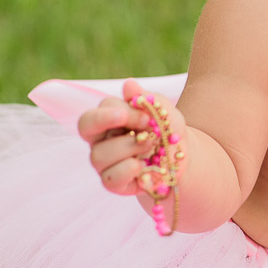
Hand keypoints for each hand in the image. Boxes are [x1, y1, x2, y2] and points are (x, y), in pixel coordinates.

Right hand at [77, 78, 187, 195]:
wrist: (182, 156)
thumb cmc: (166, 129)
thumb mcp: (163, 110)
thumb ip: (145, 98)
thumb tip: (128, 84)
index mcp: (107, 120)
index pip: (93, 113)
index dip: (113, 112)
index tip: (144, 116)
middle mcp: (100, 141)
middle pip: (85, 129)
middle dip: (111, 123)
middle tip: (144, 124)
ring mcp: (105, 164)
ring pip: (98, 156)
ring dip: (129, 147)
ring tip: (151, 145)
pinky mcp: (114, 183)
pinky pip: (109, 179)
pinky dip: (130, 170)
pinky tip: (145, 166)